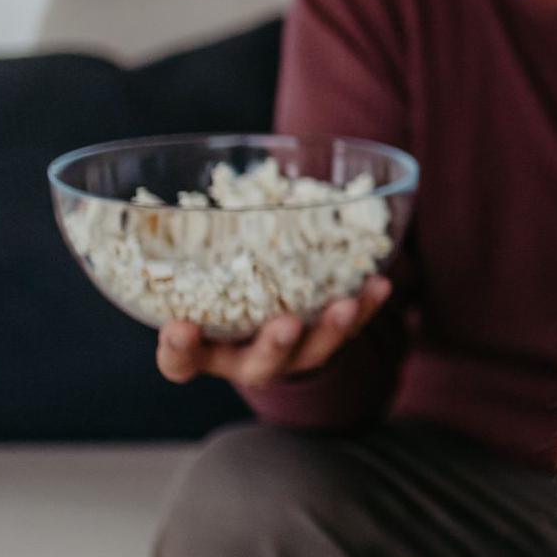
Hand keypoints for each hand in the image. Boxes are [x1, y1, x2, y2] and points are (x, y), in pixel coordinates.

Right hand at [155, 275, 390, 389]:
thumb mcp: (200, 276)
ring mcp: (291, 356)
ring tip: (346, 305)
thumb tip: (191, 191)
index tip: (179, 328)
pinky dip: (365, 307)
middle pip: (258, 364)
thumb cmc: (217, 290)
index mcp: (203, 349)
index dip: (178, 349)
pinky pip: (351, 330)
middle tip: (286, 325)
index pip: (180, 361)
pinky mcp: (326, 342)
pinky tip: (379, 284)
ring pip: (313, 352)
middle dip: (274, 345)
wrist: (260, 322)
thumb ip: (193, 252)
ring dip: (332, 330)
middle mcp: (246, 359)